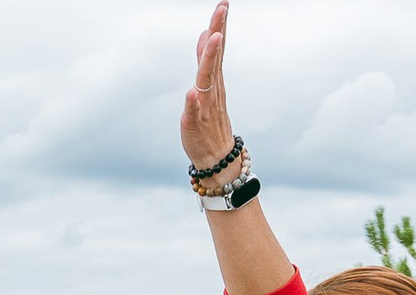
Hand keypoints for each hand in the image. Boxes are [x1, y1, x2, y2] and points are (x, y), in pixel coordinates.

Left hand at [180, 3, 233, 174]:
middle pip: (215, 57)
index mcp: (215, 81)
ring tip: (212, 38)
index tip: (223, 5)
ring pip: (207, 78)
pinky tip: (192, 93)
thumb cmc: (209, 122)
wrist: (216, 158)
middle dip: (219, 31)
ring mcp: (204, 106)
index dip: (220, 27)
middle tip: (222, 8)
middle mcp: (212, 90)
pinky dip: (193, 101)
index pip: (218, 50)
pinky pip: (193, 111)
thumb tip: (207, 33)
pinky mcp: (194, 123)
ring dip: (210, 59)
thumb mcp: (208, 87)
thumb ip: (207, 61)